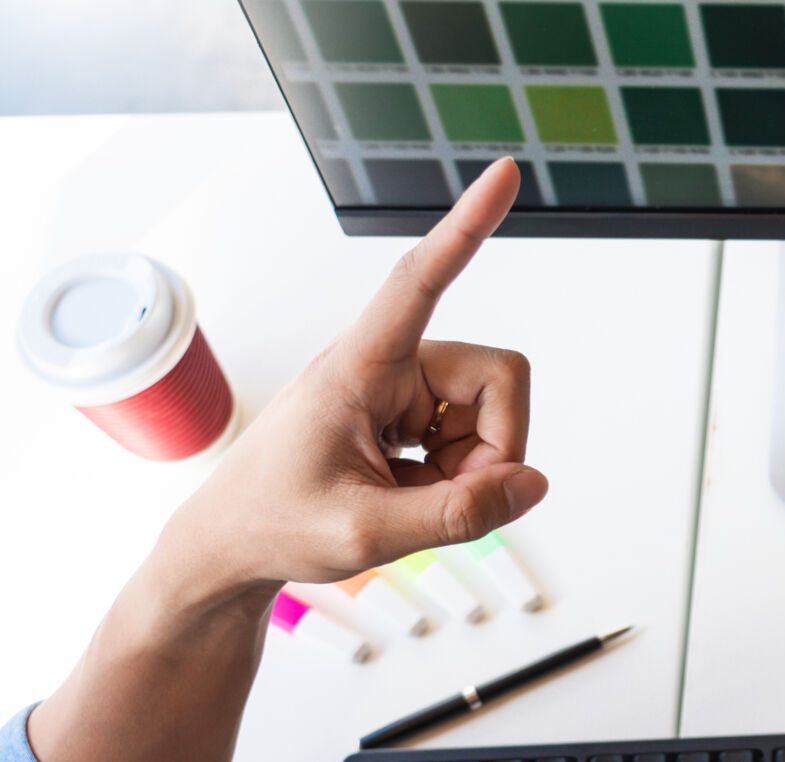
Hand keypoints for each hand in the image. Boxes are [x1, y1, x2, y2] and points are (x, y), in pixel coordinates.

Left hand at [162, 158, 546, 598]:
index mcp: (359, 367)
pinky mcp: (408, 417)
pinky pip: (474, 438)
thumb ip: (456, 513)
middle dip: (497, 448)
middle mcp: (386, 365)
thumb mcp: (366, 534)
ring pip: (493, 415)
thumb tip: (532, 484)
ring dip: (473, 470)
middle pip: (499, 378)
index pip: (420, 279)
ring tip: (413, 500)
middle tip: (453, 500)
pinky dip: (458, 478)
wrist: (232, 545)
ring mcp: (400, 391)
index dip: (467, 227)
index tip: (506, 173)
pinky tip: (410, 493)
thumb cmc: (275, 524)